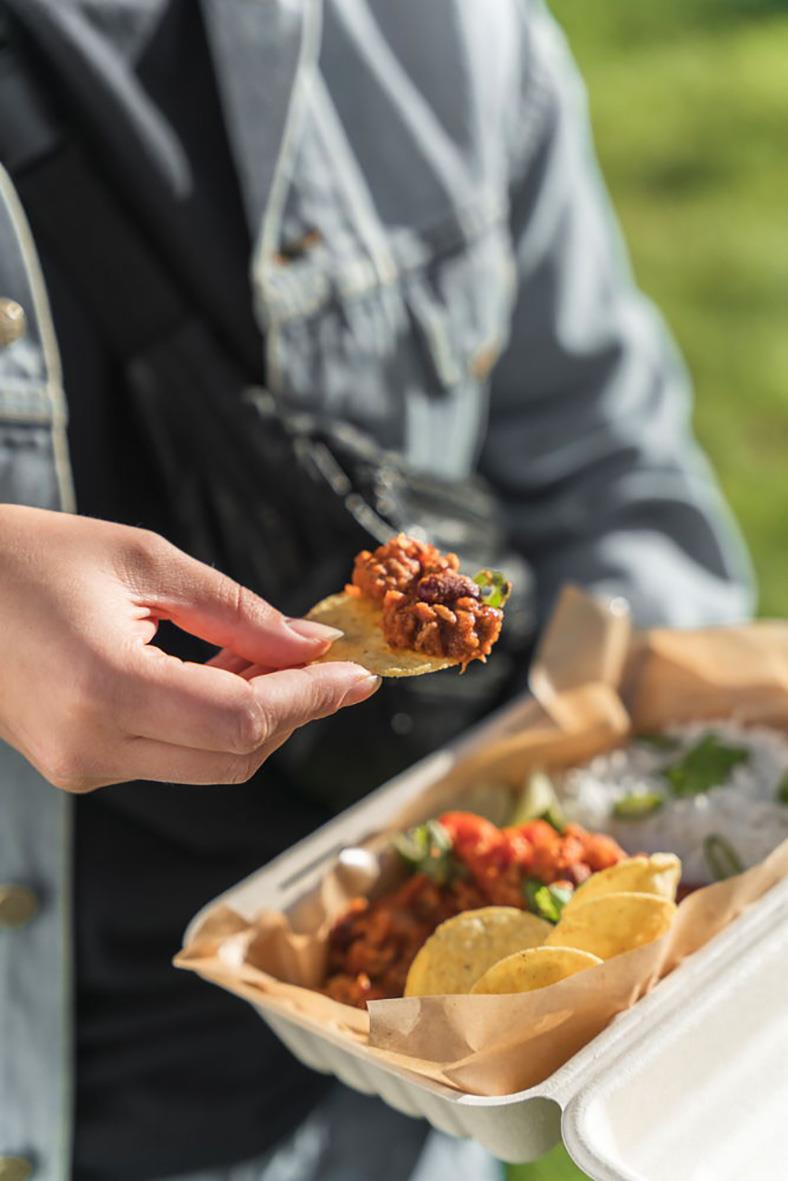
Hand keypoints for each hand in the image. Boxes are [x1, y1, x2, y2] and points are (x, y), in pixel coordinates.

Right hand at [0, 506, 379, 790]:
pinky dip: (214, 724)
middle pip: (236, 757)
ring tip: (270, 657)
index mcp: (106, 687)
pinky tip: (224, 674)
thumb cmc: (30, 556)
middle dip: (294, 711)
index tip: (359, 676)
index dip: (312, 700)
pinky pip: (174, 759)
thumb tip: (311, 645)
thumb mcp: (146, 562)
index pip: (243, 720)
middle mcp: (92, 747)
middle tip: (323, 660)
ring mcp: (81, 767)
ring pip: (210, 765)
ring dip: (257, 717)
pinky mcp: (78, 767)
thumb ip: (239, 613)